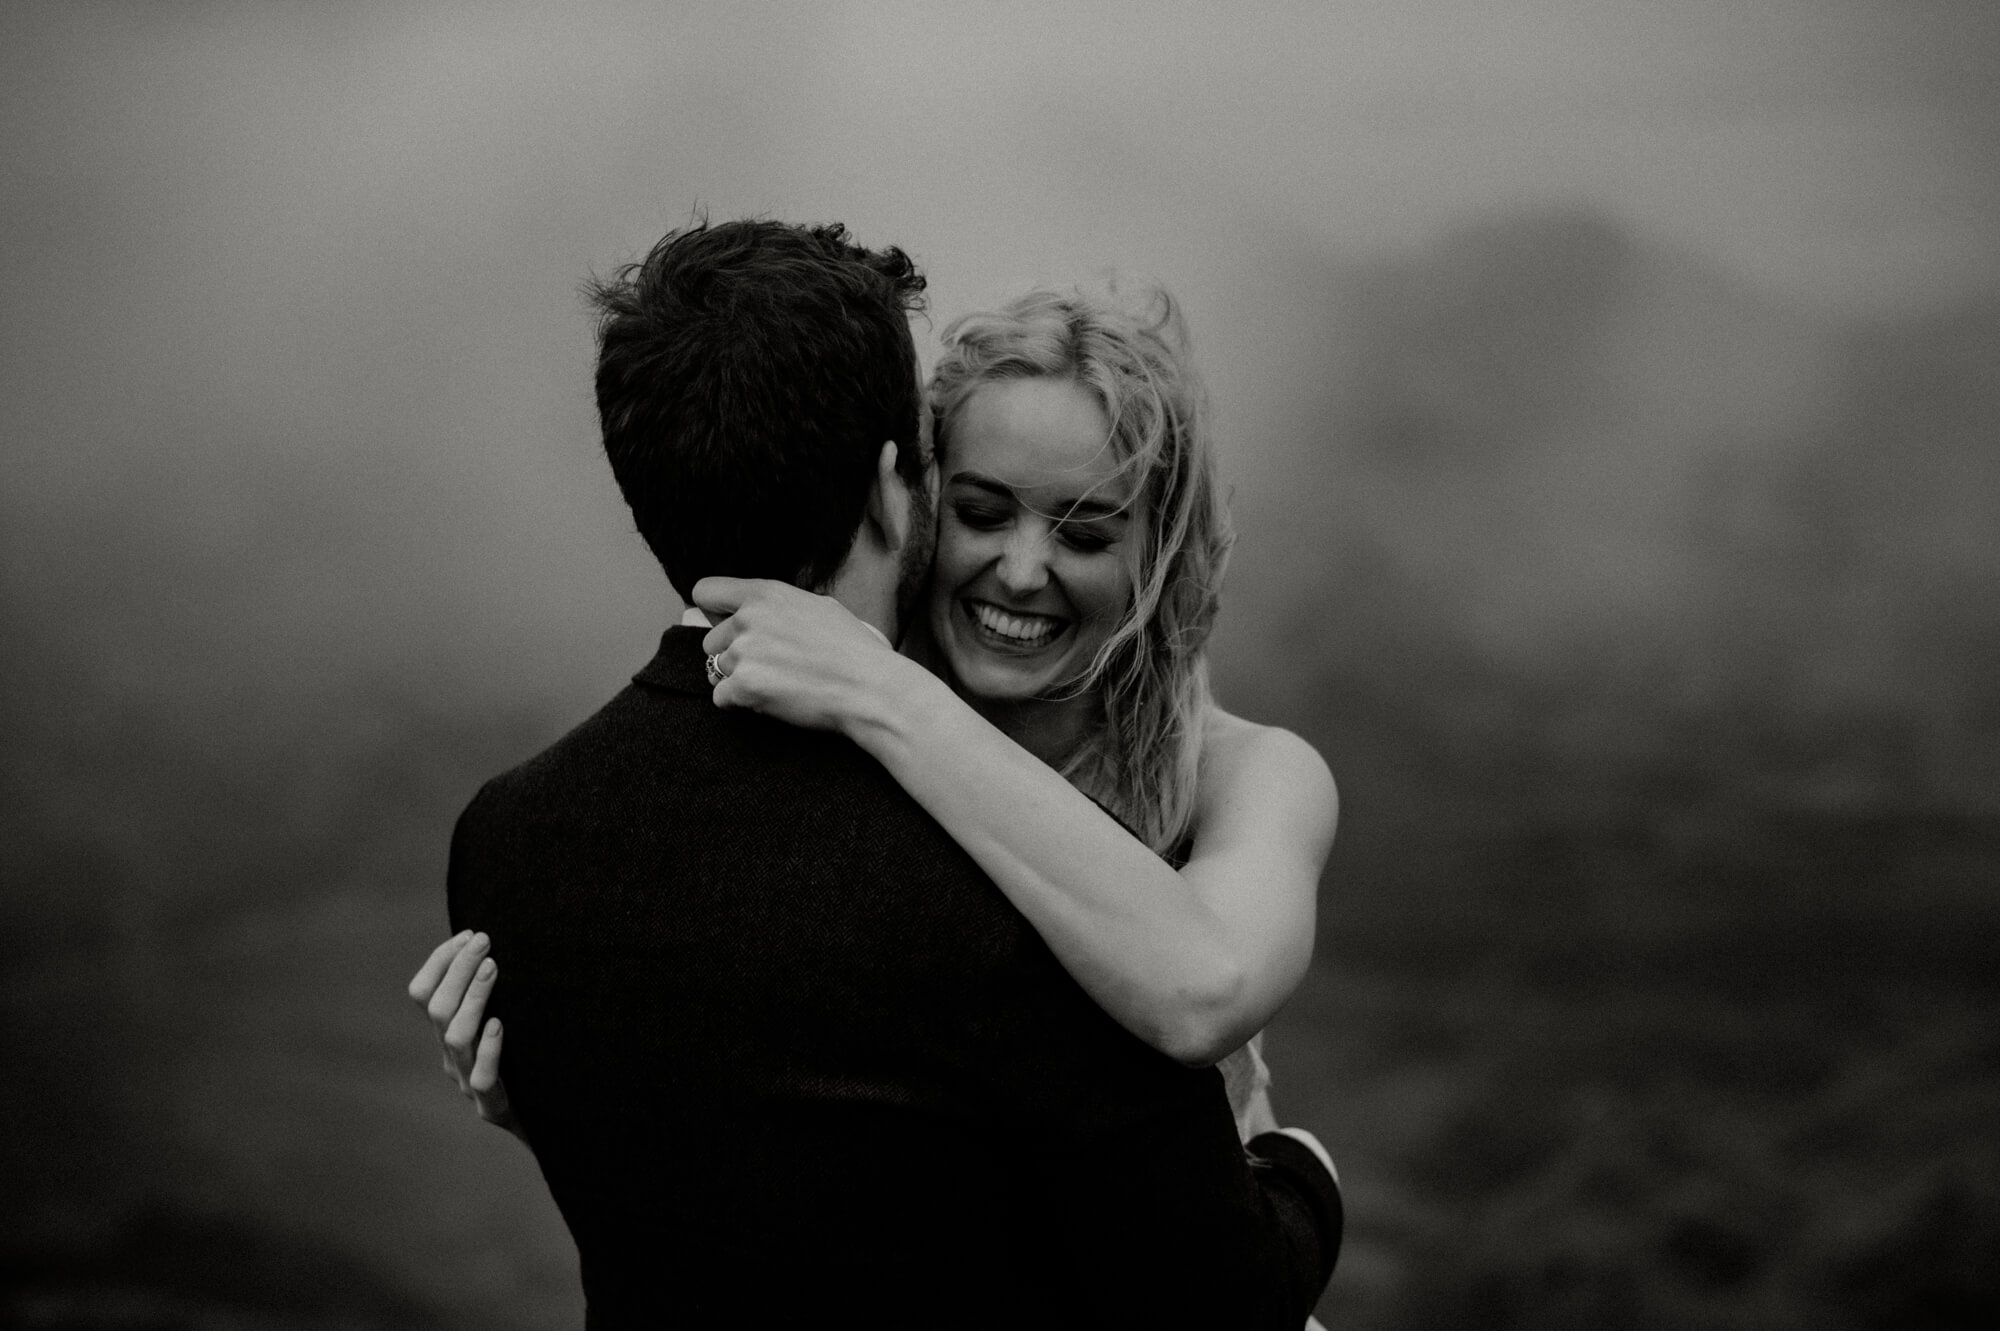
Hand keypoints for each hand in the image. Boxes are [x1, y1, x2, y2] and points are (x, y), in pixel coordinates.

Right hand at [407, 931, 523, 1141]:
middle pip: (437, 1010)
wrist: (551, 1127)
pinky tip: (499, 1024)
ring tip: (493, 968)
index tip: (468, 934)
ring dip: (472, 997)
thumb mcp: (510, 1026)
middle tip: (484, 940)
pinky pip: (482, 1079)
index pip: (424, 994)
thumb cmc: (532, 1067)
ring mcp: (468, 1085)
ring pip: (455, 1039)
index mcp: (449, 1036)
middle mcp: (452, 1059)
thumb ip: (498, 995)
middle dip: (457, 969)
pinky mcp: (493, 1108)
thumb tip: (503, 944)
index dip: (440, 961)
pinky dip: (489, 1048)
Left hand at [693, 577, 918, 734]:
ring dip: (740, 680)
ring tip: (777, 684)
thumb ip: (779, 607)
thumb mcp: (819, 607)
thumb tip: (754, 612)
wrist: (870, 689)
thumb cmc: (854, 651)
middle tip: (768, 667)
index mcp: (767, 593)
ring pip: (717, 670)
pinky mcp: (745, 686)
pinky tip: (771, 700)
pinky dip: (741, 703)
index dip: (713, 612)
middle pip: (710, 640)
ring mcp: (745, 652)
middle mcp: (750, 618)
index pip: (705, 591)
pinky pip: (721, 698)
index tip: (727, 627)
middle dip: (732, 655)